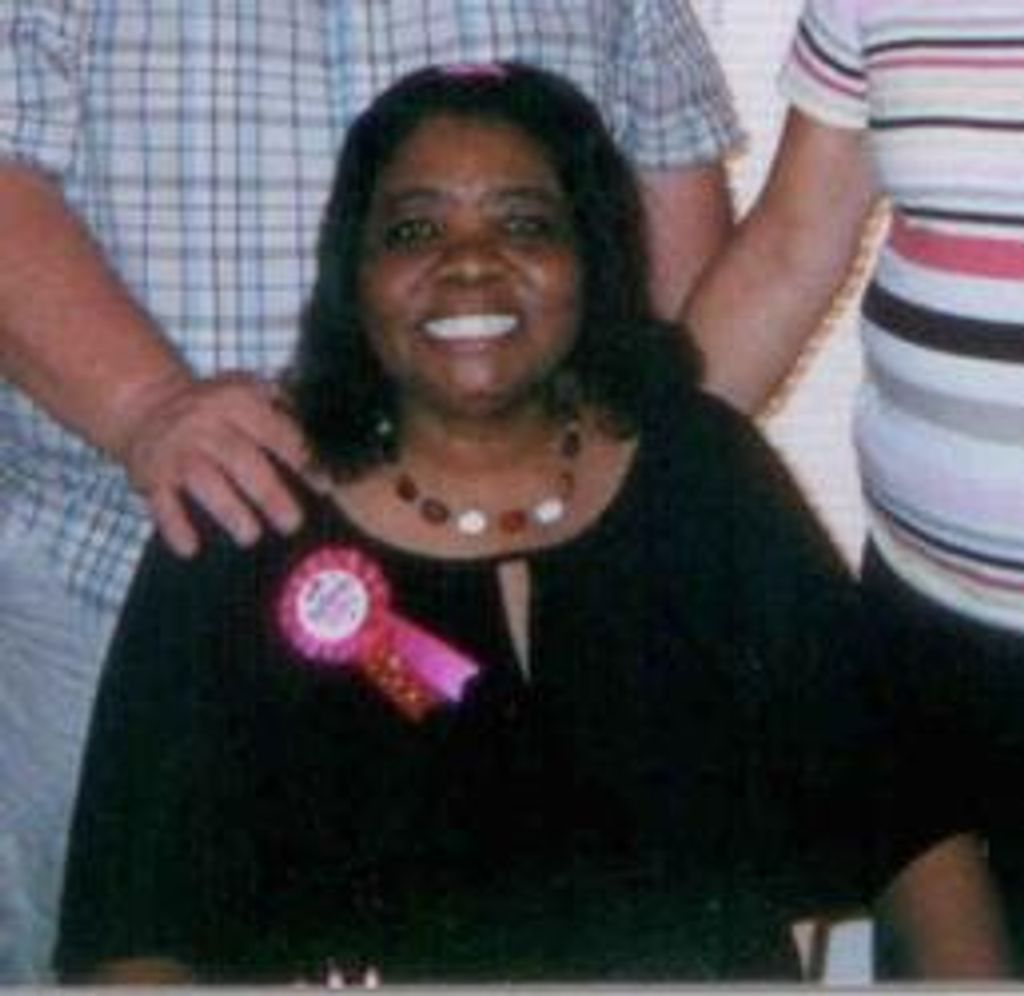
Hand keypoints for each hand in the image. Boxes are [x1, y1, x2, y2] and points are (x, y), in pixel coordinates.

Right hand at [114, 371, 308, 555]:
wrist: (146, 403)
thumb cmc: (213, 408)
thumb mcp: (245, 390)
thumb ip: (283, 407)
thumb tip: (327, 432)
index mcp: (236, 401)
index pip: (275, 432)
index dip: (301, 460)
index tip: (323, 488)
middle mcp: (204, 422)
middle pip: (241, 459)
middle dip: (269, 494)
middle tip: (292, 523)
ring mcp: (175, 448)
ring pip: (203, 479)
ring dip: (228, 509)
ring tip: (250, 535)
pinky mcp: (150, 473)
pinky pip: (161, 501)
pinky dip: (174, 525)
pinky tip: (190, 548)